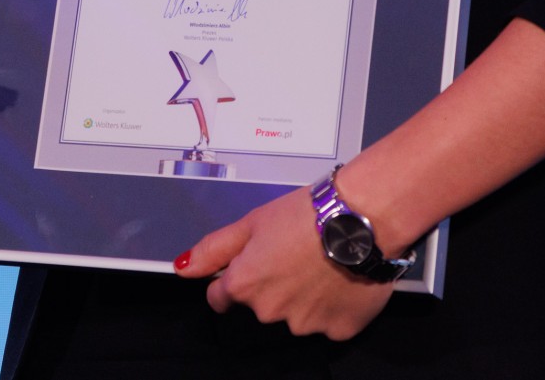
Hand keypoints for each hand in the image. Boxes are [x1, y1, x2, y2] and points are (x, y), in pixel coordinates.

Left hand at [175, 187, 395, 341]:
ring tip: (321, 262)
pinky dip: (332, 305)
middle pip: (261, 304)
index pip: (220, 296)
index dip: (233, 278)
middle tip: (294, 253)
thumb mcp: (252, 221)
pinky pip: (328, 322)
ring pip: (295, 314)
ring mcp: (305, 324)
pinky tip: (340, 278)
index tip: (252, 265)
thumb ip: (214, 249)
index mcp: (245, 285)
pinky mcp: (338, 330)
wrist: (362, 219)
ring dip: (303, 295)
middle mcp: (270, 311)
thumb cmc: (309, 214)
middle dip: (272, 284)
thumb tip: (182, 267)